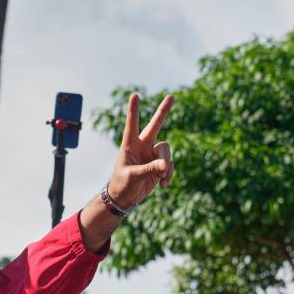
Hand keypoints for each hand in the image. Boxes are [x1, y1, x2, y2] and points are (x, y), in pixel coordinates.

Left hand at [105, 93, 174, 208]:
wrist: (125, 198)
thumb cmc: (122, 184)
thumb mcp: (133, 176)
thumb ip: (149, 169)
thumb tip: (166, 165)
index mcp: (130, 145)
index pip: (132, 125)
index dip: (133, 111)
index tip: (134, 95)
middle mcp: (142, 146)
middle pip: (155, 126)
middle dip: (163, 111)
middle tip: (172, 96)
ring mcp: (152, 155)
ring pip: (166, 152)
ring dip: (166, 165)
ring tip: (161, 178)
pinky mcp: (159, 165)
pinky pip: (169, 166)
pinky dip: (168, 175)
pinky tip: (163, 185)